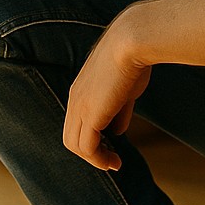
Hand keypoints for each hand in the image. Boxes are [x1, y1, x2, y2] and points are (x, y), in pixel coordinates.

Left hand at [64, 9, 152, 171]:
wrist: (132, 41)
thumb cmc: (133, 59)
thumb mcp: (125, 89)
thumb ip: (120, 111)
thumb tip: (118, 131)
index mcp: (81, 90)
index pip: (77, 122)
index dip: (93, 138)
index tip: (112, 147)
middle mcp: (75, 99)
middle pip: (71, 137)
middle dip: (91, 153)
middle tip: (112, 161)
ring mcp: (80, 106)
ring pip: (75, 144)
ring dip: (95, 159)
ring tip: (114, 164)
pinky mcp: (90, 114)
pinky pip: (87, 147)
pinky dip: (99, 159)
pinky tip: (115, 161)